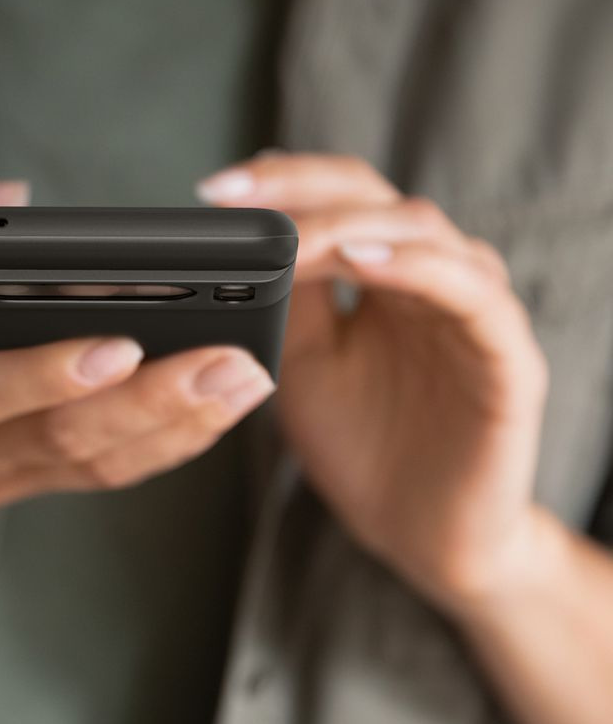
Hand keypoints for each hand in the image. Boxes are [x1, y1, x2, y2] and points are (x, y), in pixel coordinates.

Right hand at [0, 181, 274, 510]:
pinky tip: (220, 406)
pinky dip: (169, 443)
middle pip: (67, 437)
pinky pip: (108, 470)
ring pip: (101, 462)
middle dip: (155, 401)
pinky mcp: (36, 479)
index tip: (123, 343)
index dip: (50, 374)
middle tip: (232, 361)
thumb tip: (13, 202)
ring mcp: (5, 473)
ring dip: (181, 426)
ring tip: (249, 379)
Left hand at [197, 152, 549, 613]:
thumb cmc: (363, 445)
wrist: (419, 537)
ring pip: (425, 233)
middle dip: (302, 191)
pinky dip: (418, 268)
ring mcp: (472, 315)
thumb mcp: (301, 362)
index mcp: (384, 276)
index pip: (340, 199)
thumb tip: (243, 236)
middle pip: (377, 198)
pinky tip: (359, 261)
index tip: (215, 193)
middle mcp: (430, 280)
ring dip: (349, 225)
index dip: (281, 186)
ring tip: (286, 236)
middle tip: (234, 199)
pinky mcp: (508, 362)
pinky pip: (473, 297)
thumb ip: (287, 299)